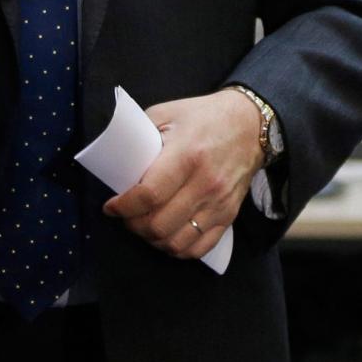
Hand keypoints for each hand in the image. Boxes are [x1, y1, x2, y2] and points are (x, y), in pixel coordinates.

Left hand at [102, 89, 264, 258]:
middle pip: (160, 224)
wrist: (250, 124)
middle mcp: (205, 183)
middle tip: (126, 216)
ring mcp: (219, 203)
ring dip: (153, 239)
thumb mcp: (167, 113)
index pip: (149, 195)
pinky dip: (177, 249)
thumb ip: (141, 136)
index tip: (111, 207)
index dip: (124, 207)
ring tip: (144, 226)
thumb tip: (118, 162)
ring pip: (177, 242)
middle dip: (134, 225)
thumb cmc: (203, 117)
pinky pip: (199, 248)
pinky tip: (166, 237)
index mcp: (186, 155)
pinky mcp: (229, 215)